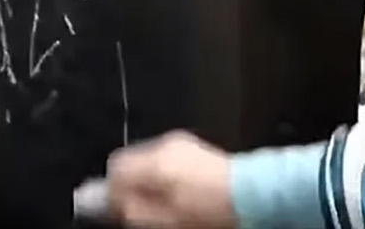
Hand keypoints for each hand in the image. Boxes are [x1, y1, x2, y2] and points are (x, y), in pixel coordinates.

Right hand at [105, 130, 234, 228]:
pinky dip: (165, 175)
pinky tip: (179, 193)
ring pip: (150, 160)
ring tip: (163, 204)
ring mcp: (182, 144)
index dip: (113, 190)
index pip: (116, 166)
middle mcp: (165, 145)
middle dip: (132, 184)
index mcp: (154, 161)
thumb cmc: (210, 211)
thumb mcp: (164, 220)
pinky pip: (167, 160)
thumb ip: (132, 209)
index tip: (120, 208)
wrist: (253, 196)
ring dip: (149, 180)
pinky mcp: (196, 148)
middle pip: (132, 161)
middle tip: (141, 209)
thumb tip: (112, 203)